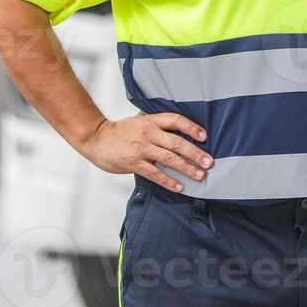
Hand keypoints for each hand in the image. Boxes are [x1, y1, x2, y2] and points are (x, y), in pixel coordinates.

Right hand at [80, 113, 212, 191]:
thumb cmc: (121, 130)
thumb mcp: (140, 119)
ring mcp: (141, 149)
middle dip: (195, 153)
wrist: (97, 139)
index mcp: (151, 121)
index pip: (175, 120)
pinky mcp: (134, 164)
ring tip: (199, 175)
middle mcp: (148, 134)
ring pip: (168, 159)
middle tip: (209, 162)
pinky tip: (179, 186)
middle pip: (176, 143)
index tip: (204, 136)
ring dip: (186, 168)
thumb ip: (157, 122)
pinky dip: (168, 181)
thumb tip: (180, 126)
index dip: (191, 127)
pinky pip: (155, 174)